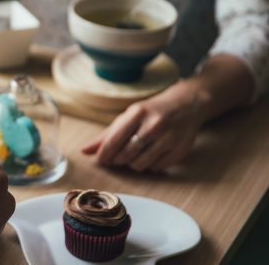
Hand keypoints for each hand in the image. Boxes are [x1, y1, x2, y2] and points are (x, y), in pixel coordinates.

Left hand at [81, 82, 205, 171]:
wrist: (187, 104)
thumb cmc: (151, 111)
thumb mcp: (129, 116)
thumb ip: (106, 135)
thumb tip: (84, 151)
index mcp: (138, 112)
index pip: (114, 140)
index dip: (104, 154)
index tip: (100, 160)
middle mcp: (155, 124)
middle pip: (126, 155)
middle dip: (118, 160)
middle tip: (118, 157)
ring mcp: (170, 137)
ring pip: (141, 164)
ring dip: (133, 164)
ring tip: (134, 155)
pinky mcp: (181, 149)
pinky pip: (157, 168)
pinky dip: (150, 165)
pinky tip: (151, 154)